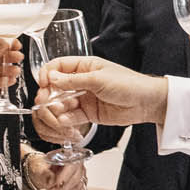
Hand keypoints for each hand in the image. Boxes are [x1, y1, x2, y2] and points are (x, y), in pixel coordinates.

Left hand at [23, 149, 86, 189]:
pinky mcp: (81, 186)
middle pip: (75, 180)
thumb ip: (45, 174)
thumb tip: (51, 181)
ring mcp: (82, 177)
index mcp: (70, 157)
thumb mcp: (40, 169)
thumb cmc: (43, 169)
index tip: (55, 185)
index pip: (72, 166)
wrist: (43, 173)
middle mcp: (79, 166)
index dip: (65, 176)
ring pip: (77, 189)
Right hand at [36, 56, 168, 128]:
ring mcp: (84, 98)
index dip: (46, 74)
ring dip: (56, 110)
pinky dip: (66, 121)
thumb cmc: (129, 84)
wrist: (147, 103)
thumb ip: (73, 80)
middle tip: (46, 103)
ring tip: (60, 114)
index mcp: (84, 66)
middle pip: (55, 87)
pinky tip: (66, 122)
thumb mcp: (98, 79)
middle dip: (48, 95)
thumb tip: (50, 77)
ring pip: (61, 104)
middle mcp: (81, 81)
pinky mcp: (88, 113)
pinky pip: (71, 117)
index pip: (57, 66)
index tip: (43, 84)